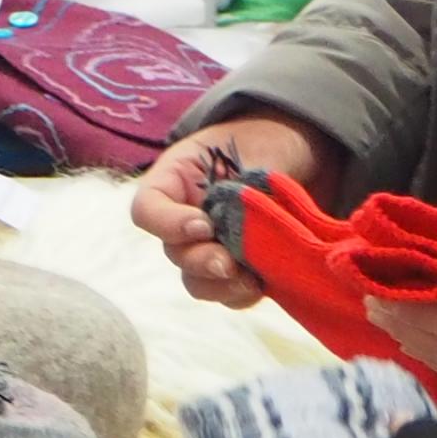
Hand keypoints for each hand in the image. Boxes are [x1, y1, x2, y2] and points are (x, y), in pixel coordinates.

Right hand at [136, 113, 344, 306]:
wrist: (289, 155)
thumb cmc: (257, 143)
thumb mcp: (239, 149)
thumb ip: (235, 186)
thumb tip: (243, 227)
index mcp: (171, 186)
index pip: (147, 212)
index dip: (168, 225)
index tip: (203, 225)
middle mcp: (182, 223)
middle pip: (174, 253)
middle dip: (201, 261)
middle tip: (227, 262)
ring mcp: (206, 249)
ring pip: (196, 281)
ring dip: (220, 286)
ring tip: (249, 280)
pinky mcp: (235, 270)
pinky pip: (228, 294)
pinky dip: (243, 294)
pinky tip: (262, 285)